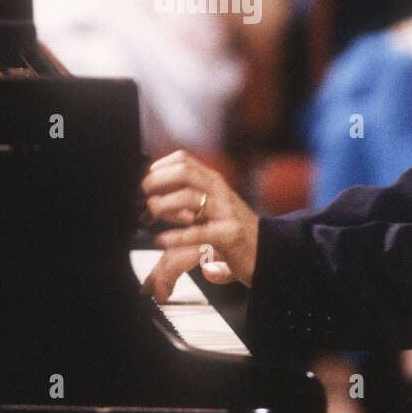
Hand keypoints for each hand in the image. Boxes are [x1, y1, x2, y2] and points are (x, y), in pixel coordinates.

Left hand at [139, 150, 259, 301]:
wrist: (268, 252)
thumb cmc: (234, 230)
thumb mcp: (213, 206)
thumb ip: (190, 197)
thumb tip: (154, 197)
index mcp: (215, 182)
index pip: (183, 160)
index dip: (159, 167)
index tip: (145, 182)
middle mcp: (221, 192)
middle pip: (183, 172)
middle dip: (156, 182)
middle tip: (143, 198)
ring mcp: (226, 213)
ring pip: (188, 197)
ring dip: (163, 206)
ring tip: (150, 218)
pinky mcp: (230, 236)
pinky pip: (199, 232)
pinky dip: (175, 236)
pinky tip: (161, 240)